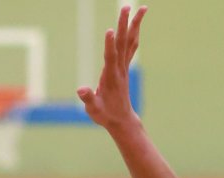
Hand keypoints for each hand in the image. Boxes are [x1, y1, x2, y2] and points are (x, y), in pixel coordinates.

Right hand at [77, 5, 145, 129]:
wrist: (121, 120)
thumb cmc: (105, 115)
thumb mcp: (94, 110)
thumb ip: (88, 98)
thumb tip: (81, 90)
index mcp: (110, 77)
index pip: (110, 58)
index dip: (110, 45)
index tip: (110, 30)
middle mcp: (119, 69)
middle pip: (122, 43)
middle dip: (124, 25)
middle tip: (126, 6)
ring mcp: (123, 67)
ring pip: (130, 41)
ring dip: (135, 24)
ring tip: (143, 8)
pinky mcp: (124, 67)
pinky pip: (131, 47)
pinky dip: (134, 34)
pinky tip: (137, 25)